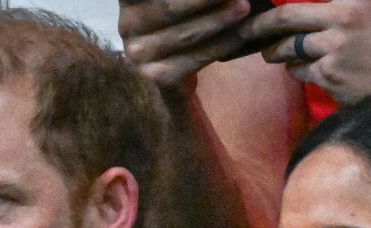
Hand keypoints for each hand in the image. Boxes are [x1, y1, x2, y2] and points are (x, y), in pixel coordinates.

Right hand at [120, 0, 251, 89]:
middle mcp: (127, 24)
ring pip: (186, 34)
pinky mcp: (157, 76)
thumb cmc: (176, 23)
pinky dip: (222, 44)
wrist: (171, 76)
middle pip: (169, 7)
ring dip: (219, 19)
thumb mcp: (172, 1)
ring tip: (244, 6)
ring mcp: (139, 53)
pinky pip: (196, 58)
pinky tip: (242, 33)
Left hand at [240, 0, 370, 102]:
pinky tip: (308, 70)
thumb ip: (336, 6)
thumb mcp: (370, 8)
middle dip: (259, 25)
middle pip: (285, 17)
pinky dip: (298, 71)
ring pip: (287, 49)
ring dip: (276, 53)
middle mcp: (343, 17)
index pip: (299, 0)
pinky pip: (299, 72)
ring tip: (273, 53)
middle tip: (248, 29)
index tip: (256, 8)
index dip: (273, 9)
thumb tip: (298, 17)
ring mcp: (335, 48)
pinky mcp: (330, 76)